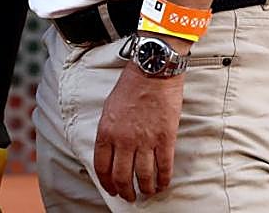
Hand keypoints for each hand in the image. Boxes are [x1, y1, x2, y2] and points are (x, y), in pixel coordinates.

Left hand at [92, 63, 184, 201]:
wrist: (153, 71)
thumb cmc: (131, 86)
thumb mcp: (109, 107)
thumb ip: (109, 131)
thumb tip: (111, 151)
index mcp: (107, 131)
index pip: (102, 167)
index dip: (107, 183)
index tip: (112, 189)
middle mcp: (124, 140)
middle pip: (122, 177)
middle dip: (125, 192)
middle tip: (129, 197)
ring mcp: (145, 141)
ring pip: (143, 177)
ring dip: (145, 190)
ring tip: (147, 193)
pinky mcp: (165, 139)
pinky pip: (164, 168)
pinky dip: (163, 180)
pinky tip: (162, 185)